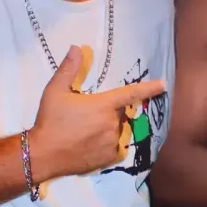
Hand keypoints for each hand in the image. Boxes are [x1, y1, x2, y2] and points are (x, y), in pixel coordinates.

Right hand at [30, 45, 165, 178]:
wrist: (43, 155)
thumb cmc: (50, 120)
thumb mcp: (55, 91)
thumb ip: (68, 69)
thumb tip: (76, 48)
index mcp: (103, 105)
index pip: (131, 93)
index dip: (149, 88)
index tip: (163, 84)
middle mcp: (112, 123)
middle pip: (118, 114)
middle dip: (106, 112)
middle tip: (84, 117)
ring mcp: (112, 142)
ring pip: (116, 131)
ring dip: (106, 129)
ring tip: (84, 133)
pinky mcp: (109, 158)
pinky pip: (114, 147)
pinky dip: (106, 144)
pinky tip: (88, 145)